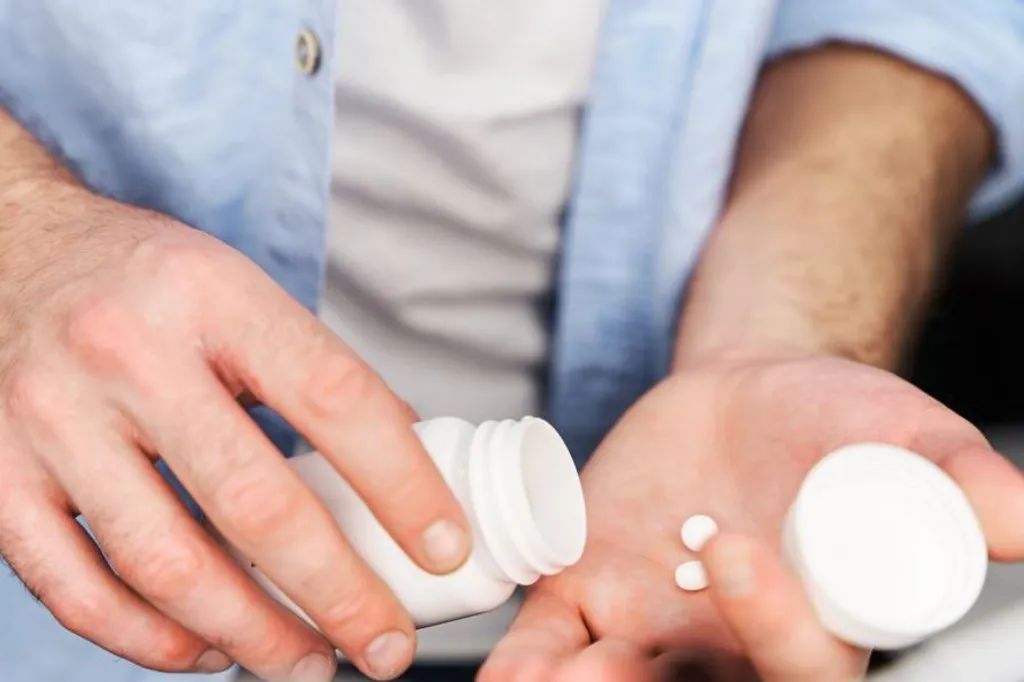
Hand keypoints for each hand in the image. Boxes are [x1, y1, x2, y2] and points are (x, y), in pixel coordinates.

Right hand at [0, 182, 470, 680]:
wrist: (15, 250)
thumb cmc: (148, 281)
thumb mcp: (242, 290)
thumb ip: (315, 374)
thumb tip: (404, 469)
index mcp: (213, 294)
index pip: (336, 399)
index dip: (404, 486)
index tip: (445, 550)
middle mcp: (126, 353)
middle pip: (254, 502)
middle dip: (336, 593)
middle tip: (386, 646)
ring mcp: (51, 418)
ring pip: (165, 563)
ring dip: (251, 635)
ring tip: (308, 663)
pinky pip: (75, 588)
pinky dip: (149, 639)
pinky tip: (206, 650)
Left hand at [480, 355, 1023, 680]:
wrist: (747, 396)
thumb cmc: (836, 425)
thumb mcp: (905, 440)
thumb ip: (956, 482)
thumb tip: (1023, 518)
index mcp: (810, 627)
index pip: (796, 662)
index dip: (771, 626)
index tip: (738, 552)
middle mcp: (726, 648)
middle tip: (606, 674)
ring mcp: (649, 627)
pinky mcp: (585, 593)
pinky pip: (547, 642)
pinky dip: (522, 661)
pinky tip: (499, 669)